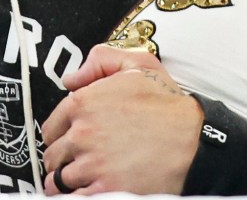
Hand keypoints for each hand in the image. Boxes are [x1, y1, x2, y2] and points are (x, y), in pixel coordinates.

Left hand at [38, 46, 200, 194]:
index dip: (60, 136)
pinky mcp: (105, 189)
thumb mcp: (139, 65)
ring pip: (59, 180)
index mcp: (85, 103)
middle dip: (64, 159)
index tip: (69, 142)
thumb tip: (71, 78)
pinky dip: (78, 196)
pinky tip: (91, 190)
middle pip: (53, 155)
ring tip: (84, 178)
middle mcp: (83, 133)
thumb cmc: (169, 106)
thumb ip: (101, 61)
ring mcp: (92, 164)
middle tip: (79, 160)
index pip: (50, 128)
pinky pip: (74, 198)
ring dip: (69, 181)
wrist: (195, 140)